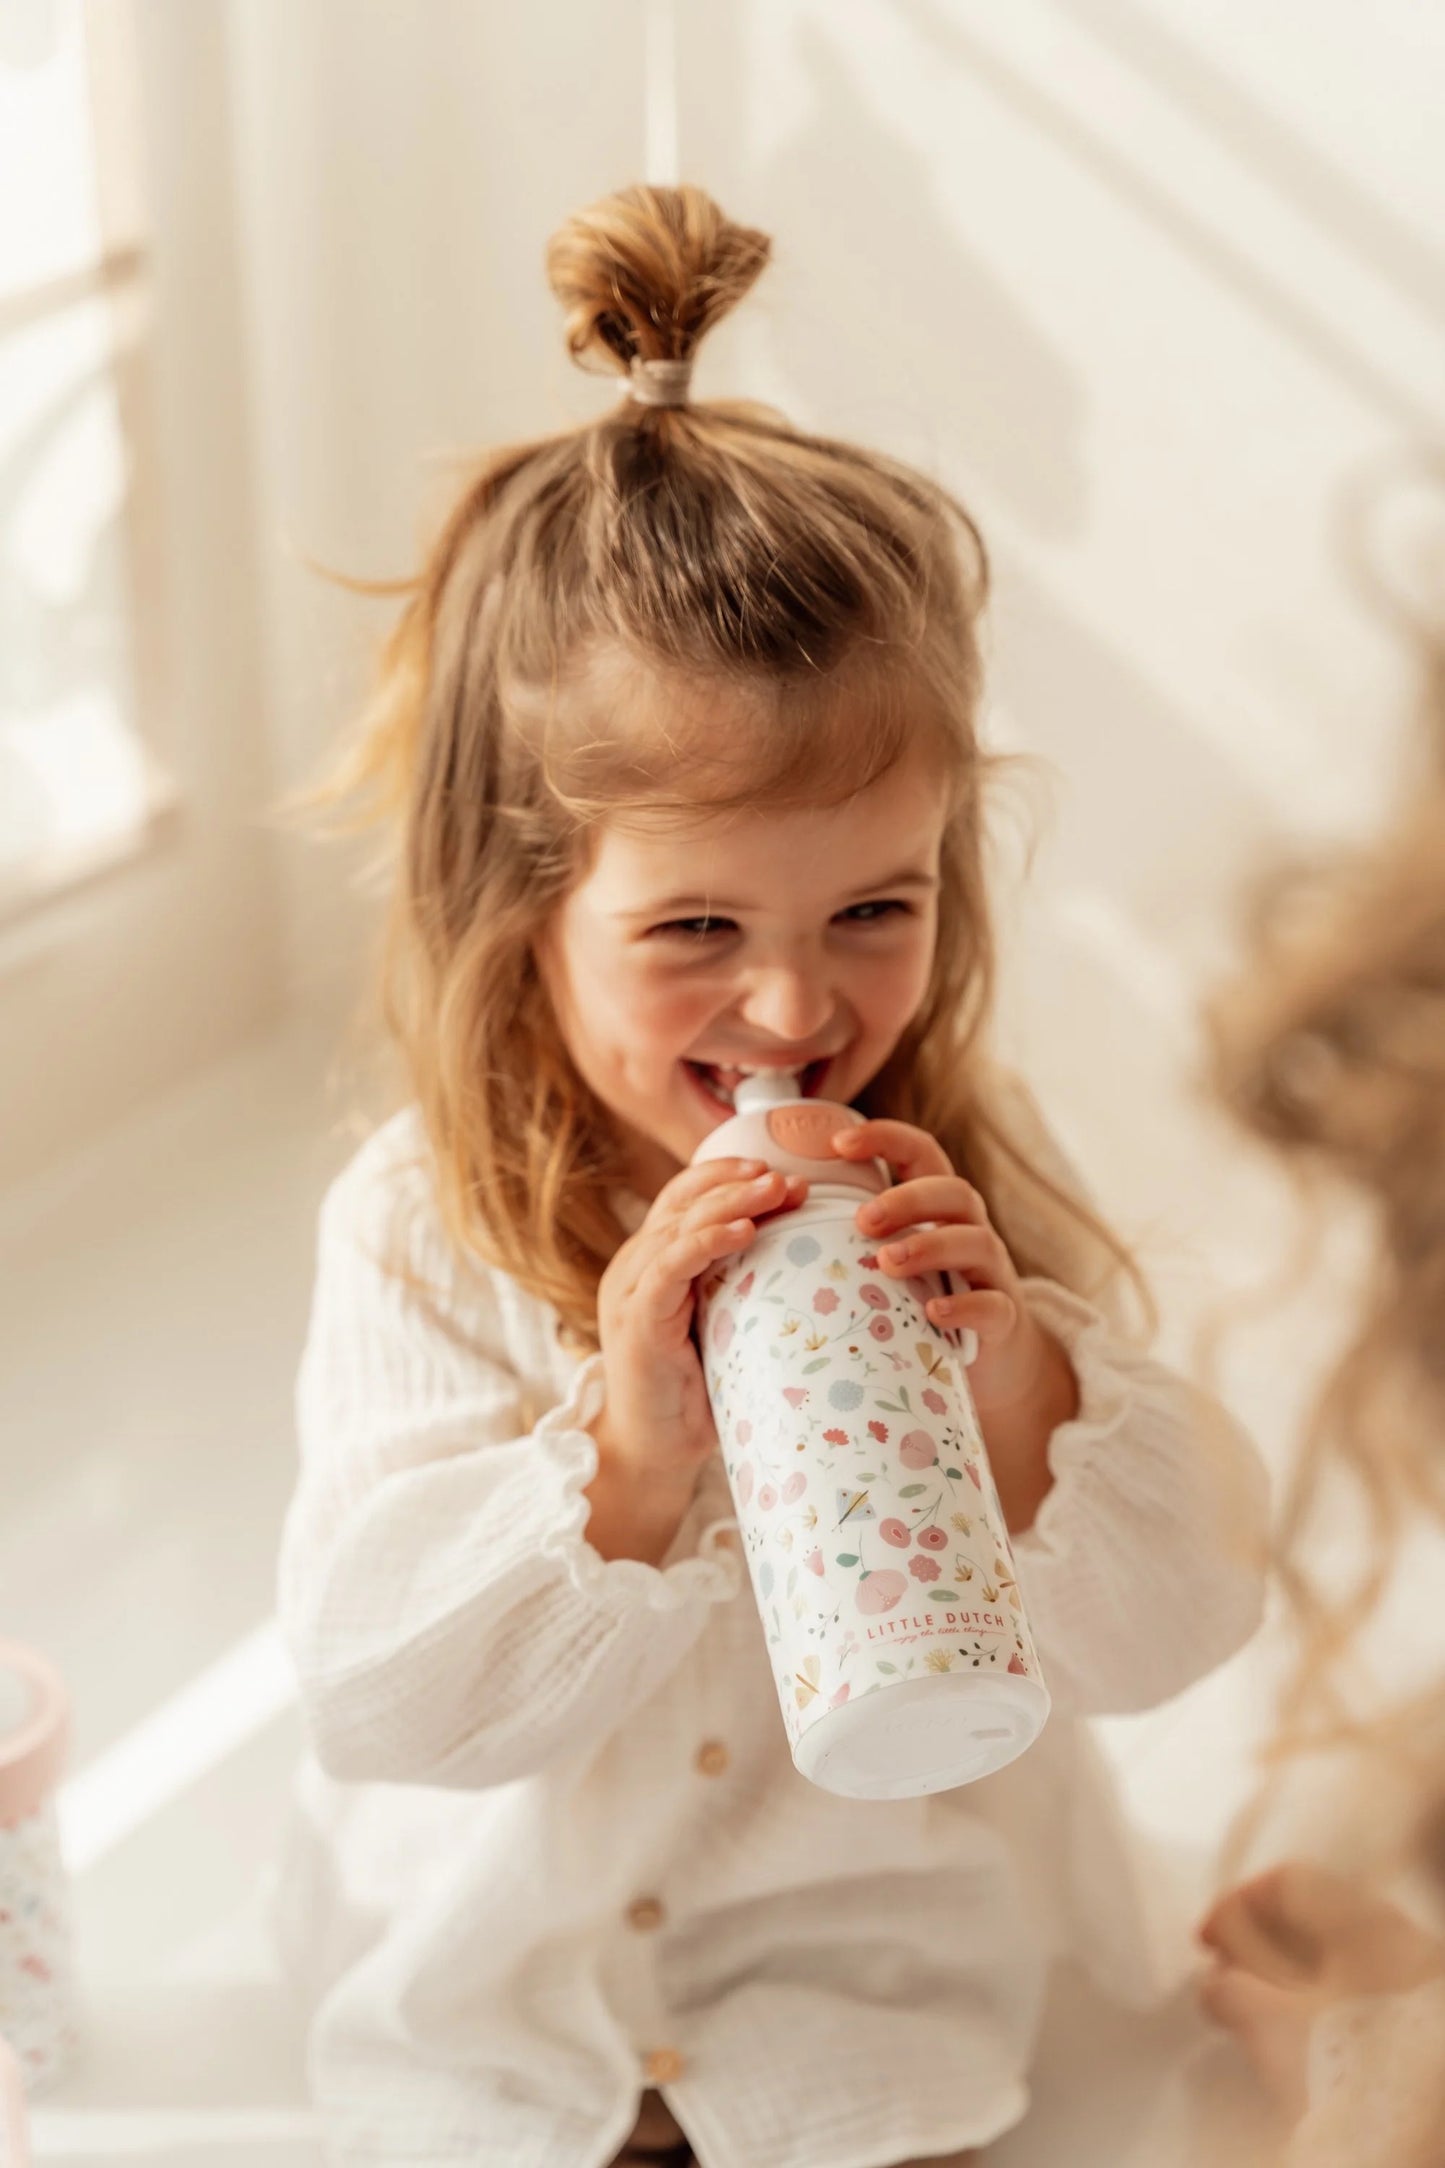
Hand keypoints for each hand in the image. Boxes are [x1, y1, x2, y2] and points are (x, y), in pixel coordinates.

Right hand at [586, 1157, 807, 1559]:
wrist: (654, 1454)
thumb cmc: (696, 1394)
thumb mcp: (723, 1329)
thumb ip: (744, 1291)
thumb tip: (816, 1266)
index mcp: (650, 1263)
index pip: (684, 1199)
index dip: (728, 1177)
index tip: (780, 1170)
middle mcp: (633, 1267)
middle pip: (684, 1202)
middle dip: (739, 1182)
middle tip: (792, 1177)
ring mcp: (630, 1292)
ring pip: (679, 1225)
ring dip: (732, 1201)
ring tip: (778, 1188)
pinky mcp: (636, 1321)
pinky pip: (670, 1267)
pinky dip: (707, 1243)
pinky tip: (743, 1230)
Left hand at [831, 1119, 1076, 1531]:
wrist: (986, 1366)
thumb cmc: (915, 1305)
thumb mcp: (883, 1264)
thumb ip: (843, 1238)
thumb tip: (755, 1220)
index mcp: (935, 1207)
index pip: (918, 1152)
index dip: (884, 1137)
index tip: (835, 1141)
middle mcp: (968, 1229)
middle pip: (952, 1189)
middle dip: (906, 1197)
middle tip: (861, 1218)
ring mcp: (990, 1273)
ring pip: (977, 1239)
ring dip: (931, 1246)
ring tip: (887, 1262)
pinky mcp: (1004, 1320)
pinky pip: (993, 1305)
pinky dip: (965, 1305)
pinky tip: (932, 1312)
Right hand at [1197, 1861, 1444, 2116]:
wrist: (1422, 2130)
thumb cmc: (1351, 2063)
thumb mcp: (1272, 2028)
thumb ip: (1230, 1995)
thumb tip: (1214, 1986)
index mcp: (1365, 1920)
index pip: (1287, 1883)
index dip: (1234, 1907)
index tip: (1206, 1943)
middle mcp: (1396, 1937)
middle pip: (1313, 1918)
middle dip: (1259, 1943)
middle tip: (1226, 1975)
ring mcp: (1414, 1978)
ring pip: (1337, 1955)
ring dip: (1286, 1973)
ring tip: (1255, 2010)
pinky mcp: (1419, 2018)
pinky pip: (1359, 1987)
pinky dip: (1318, 1997)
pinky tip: (1298, 2032)